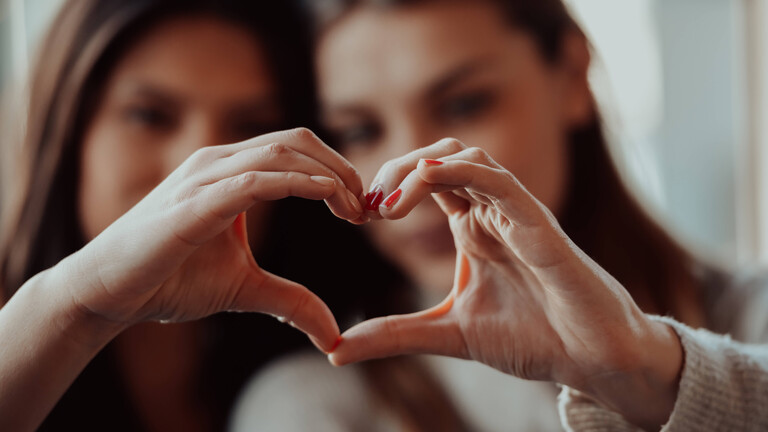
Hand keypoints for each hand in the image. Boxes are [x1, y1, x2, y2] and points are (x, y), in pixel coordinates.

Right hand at [59, 128, 361, 351]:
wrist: (110, 293)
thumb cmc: (170, 280)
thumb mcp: (244, 288)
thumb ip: (290, 300)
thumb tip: (331, 333)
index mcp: (230, 171)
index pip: (296, 150)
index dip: (336, 172)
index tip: (361, 210)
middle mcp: (218, 163)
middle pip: (296, 141)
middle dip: (341, 169)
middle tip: (366, 208)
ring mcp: (204, 177)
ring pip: (281, 152)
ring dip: (327, 176)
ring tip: (353, 209)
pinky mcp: (194, 203)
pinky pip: (254, 179)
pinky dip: (296, 183)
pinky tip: (325, 198)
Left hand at [330, 138, 682, 426]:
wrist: (590, 359)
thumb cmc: (532, 338)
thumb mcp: (447, 333)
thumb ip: (395, 334)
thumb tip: (335, 349)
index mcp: (473, 227)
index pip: (424, 182)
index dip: (387, 188)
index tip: (357, 216)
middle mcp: (491, 211)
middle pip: (438, 157)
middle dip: (394, 170)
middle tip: (365, 205)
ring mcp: (515, 212)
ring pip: (465, 156)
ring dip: (418, 167)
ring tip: (387, 204)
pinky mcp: (538, 221)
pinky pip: (498, 179)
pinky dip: (458, 170)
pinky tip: (423, 181)